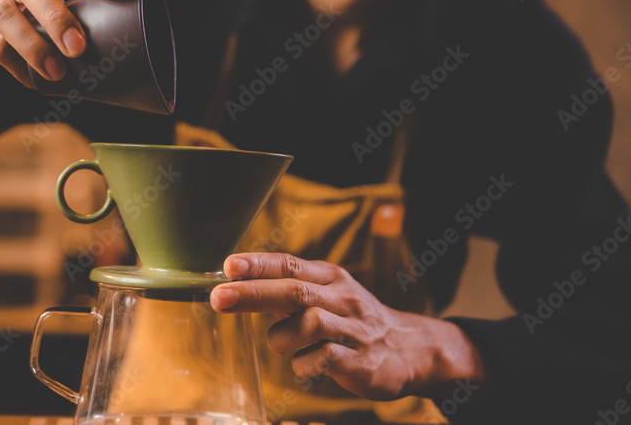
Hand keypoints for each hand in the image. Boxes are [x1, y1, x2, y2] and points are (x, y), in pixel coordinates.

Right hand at [0, 0, 122, 84]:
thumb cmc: (14, 16)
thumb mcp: (37, 5)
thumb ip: (68, 10)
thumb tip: (117, 38)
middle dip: (56, 14)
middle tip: (78, 45)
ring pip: (6, 15)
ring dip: (34, 45)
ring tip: (57, 71)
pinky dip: (17, 65)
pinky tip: (33, 80)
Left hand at [209, 253, 486, 402]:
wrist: (411, 349)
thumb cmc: (353, 320)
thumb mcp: (326, 294)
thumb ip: (287, 289)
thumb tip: (236, 283)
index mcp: (331, 278)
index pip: (290, 265)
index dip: (259, 264)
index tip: (229, 265)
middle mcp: (343, 298)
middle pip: (294, 291)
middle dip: (253, 293)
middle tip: (219, 298)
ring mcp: (354, 330)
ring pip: (308, 323)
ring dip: (283, 338)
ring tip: (286, 344)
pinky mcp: (361, 362)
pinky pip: (322, 359)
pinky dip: (304, 364)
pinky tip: (307, 365)